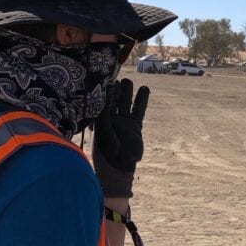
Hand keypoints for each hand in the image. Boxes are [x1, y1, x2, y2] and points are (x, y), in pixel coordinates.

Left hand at [92, 79, 149, 197]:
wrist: (120, 167)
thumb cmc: (107, 153)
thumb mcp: (103, 134)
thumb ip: (103, 119)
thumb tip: (103, 103)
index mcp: (100, 121)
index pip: (102, 102)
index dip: (104, 92)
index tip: (106, 81)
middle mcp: (111, 120)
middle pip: (113, 100)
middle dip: (114, 90)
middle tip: (116, 78)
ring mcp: (124, 122)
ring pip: (126, 103)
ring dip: (127, 92)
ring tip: (129, 81)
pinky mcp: (135, 126)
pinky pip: (139, 110)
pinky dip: (142, 100)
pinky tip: (145, 89)